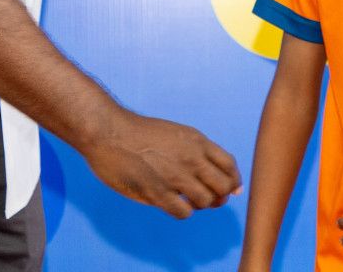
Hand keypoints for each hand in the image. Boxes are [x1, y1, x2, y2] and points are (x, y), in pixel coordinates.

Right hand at [81, 108, 242, 218]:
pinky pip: (183, 212)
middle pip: (223, 186)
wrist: (109, 131)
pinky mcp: (158, 192)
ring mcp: (175, 175)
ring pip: (206, 201)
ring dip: (199, 205)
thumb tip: (210, 173)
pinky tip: (171, 204)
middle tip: (209, 199)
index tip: (231, 190)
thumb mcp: (175, 132)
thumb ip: (194, 150)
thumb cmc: (139, 133)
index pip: (229, 165)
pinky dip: (182, 211)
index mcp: (196, 140)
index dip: (233, 180)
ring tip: (185, 199)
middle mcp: (191, 158)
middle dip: (219, 196)